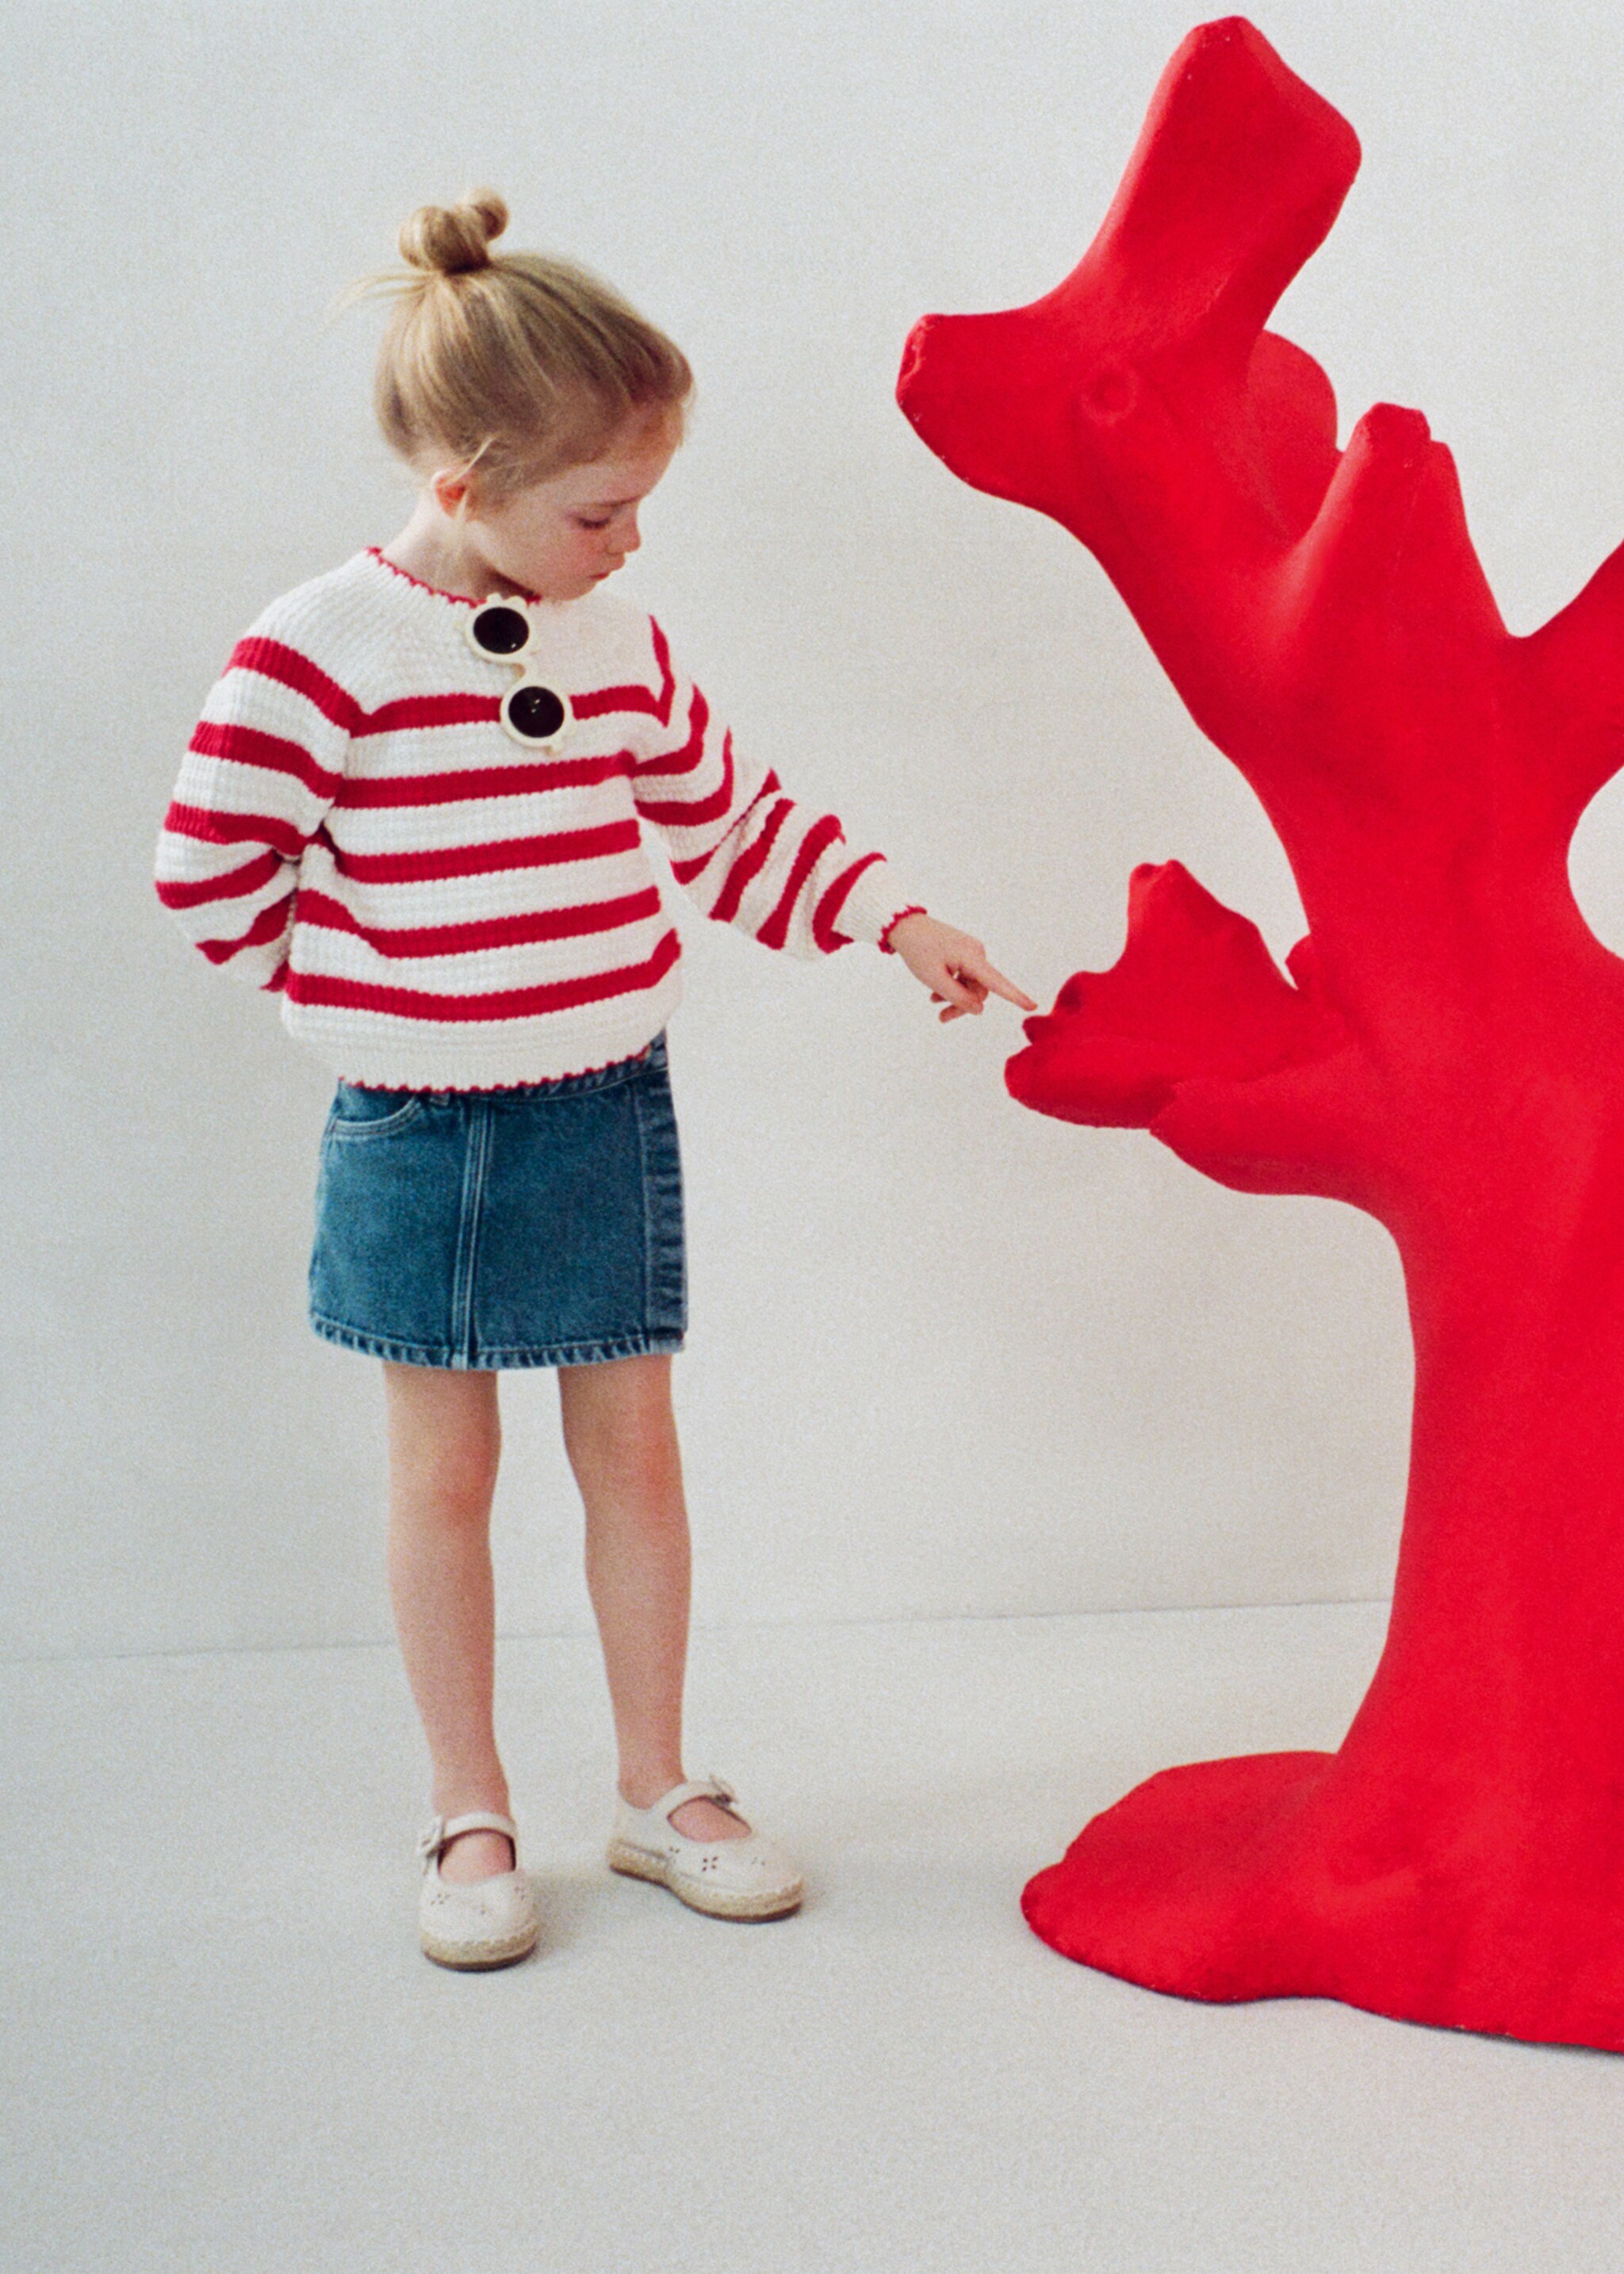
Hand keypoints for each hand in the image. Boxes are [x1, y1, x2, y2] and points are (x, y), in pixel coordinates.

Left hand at [885, 913, 1037, 1023]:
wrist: (905, 927)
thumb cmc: (918, 951)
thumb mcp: (934, 979)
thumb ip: (958, 997)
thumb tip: (980, 1010)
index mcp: (971, 957)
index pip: (997, 982)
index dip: (1015, 996)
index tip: (1032, 1005)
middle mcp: (976, 953)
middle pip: (979, 989)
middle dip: (963, 1005)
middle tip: (942, 1018)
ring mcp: (971, 952)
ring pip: (971, 985)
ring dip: (955, 997)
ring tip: (934, 1003)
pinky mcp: (964, 952)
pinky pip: (965, 975)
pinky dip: (953, 986)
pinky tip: (936, 993)